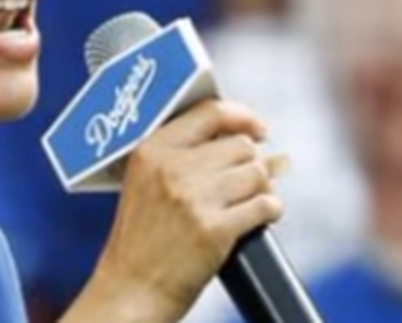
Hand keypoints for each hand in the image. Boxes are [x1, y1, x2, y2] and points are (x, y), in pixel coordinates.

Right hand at [62, 100, 287, 321]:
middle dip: (252, 163)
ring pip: (257, 173)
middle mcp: (171, 168)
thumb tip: (257, 139)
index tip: (259, 129)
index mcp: (151, 150)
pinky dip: (270, 210)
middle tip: (247, 182)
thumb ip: (189, 154)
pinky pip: (264, 205)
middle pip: (241, 145)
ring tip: (249, 201)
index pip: (210, 112)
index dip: (243, 116)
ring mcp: (193, 198)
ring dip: (262, 187)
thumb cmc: (142, 238)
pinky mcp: (214, 229)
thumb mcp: (146, 182)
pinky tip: (259, 216)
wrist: (131, 288)